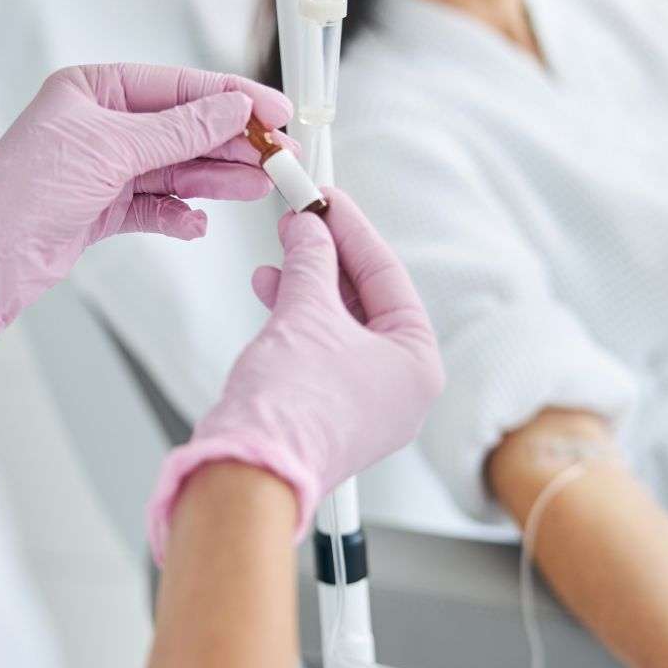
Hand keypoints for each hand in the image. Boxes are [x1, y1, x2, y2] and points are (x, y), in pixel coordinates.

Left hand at [0, 63, 291, 382]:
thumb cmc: (26, 189)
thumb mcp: (112, 148)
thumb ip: (180, 130)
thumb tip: (232, 107)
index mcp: (93, 89)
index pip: (177, 86)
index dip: (230, 97)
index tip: (273, 111)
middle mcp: (100, 125)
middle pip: (183, 129)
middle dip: (231, 143)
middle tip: (278, 156)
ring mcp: (103, 168)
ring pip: (176, 170)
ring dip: (216, 180)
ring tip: (257, 188)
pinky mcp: (102, 209)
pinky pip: (156, 207)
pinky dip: (179, 215)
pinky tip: (198, 223)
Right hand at [145, 188, 443, 559]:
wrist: (249, 470)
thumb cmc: (293, 406)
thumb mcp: (306, 311)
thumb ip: (310, 260)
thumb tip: (309, 229)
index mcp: (418, 366)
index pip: (388, 277)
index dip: (352, 230)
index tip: (326, 198)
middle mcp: (400, 391)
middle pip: (365, 302)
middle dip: (326, 258)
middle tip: (300, 219)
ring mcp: (365, 408)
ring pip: (339, 327)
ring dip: (305, 286)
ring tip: (278, 256)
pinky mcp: (328, 417)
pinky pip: (321, 353)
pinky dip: (297, 321)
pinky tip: (271, 293)